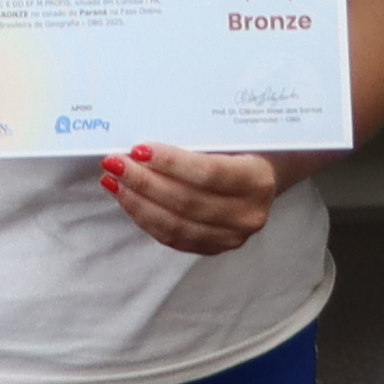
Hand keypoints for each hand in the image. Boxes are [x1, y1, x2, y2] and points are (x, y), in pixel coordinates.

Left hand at [103, 143, 287, 257]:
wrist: (269, 173)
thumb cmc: (246, 146)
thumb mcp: (233, 135)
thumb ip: (199, 140)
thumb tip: (144, 142)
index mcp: (257, 180)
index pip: (208, 173)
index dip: (170, 163)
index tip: (138, 149)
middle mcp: (249, 214)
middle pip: (186, 202)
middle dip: (143, 182)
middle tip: (114, 163)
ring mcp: (232, 236)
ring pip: (175, 225)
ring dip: (138, 202)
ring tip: (114, 181)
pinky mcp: (215, 247)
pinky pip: (172, 237)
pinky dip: (145, 218)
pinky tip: (127, 199)